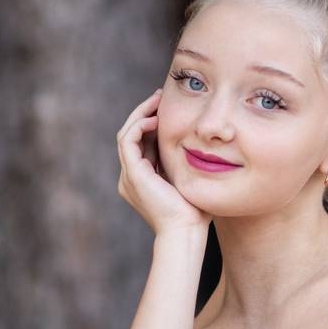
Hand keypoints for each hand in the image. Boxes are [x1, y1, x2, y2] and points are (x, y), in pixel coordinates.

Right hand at [117, 88, 210, 234]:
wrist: (185, 232)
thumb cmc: (195, 214)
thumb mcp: (189, 181)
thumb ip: (186, 164)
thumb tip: (201, 145)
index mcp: (142, 181)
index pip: (141, 144)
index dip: (152, 123)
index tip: (166, 107)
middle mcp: (131, 178)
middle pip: (131, 136)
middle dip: (144, 113)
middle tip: (159, 96)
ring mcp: (129, 177)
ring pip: (126, 135)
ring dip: (140, 114)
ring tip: (156, 101)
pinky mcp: (132, 174)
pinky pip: (127, 141)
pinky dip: (139, 126)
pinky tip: (155, 118)